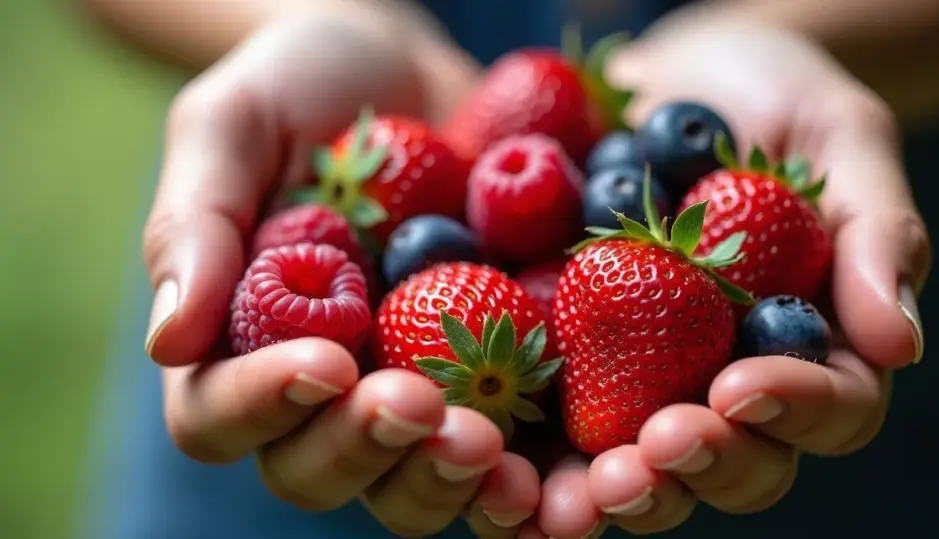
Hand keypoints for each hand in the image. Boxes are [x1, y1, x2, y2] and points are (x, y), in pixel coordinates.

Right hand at [141, 16, 538, 536]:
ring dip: (448, 481)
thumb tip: (169, 340)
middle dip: (367, 450)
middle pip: (318, 471)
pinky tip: (568, 459)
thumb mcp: (235, 125)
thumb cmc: (306, 85)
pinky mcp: (495, 379)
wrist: (417, 74)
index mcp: (240, 341)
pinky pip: (510, 449)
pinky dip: (535, 470)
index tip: (325, 359)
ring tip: (490, 447)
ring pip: (413, 484)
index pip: (219, 414)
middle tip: (419, 406)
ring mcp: (412, 388)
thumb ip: (195, 223)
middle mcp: (323, 387)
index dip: (265, 404)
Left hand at [571, 21, 930, 534]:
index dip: (791, 410)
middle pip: (737, 464)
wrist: (668, 80)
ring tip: (582, 487)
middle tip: (657, 450)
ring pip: (647, 469)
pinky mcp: (574, 362)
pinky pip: (557, 418)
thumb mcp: (839, 137)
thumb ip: (875, 231)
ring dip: (616, 489)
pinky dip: (533, 449)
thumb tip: (898, 344)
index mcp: (817, 346)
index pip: (830, 409)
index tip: (739, 385)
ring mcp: (652, 381)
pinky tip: (498, 444)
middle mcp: (734, 380)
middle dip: (699, 466)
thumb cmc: (773, 100)